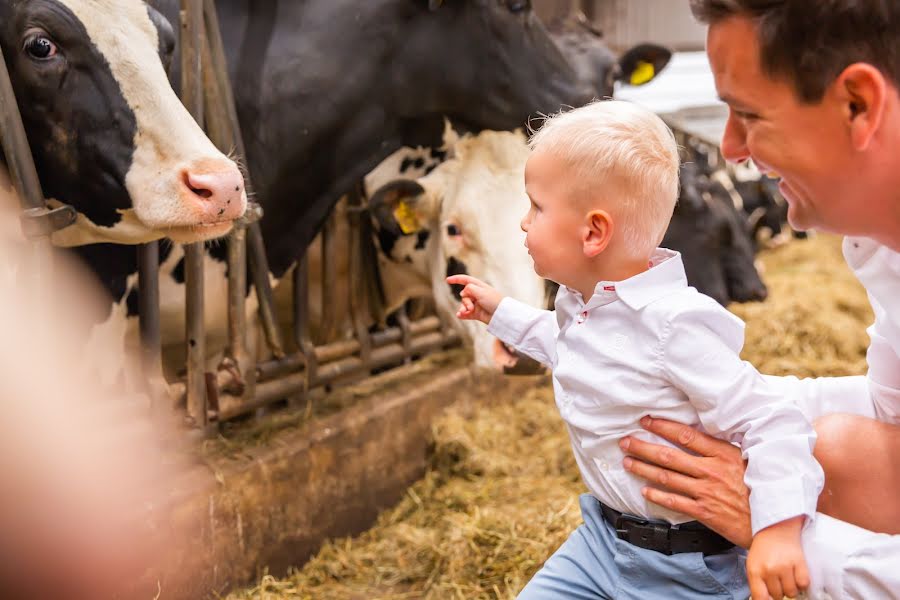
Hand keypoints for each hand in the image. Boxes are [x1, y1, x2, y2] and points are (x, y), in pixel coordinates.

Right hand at [445, 274, 502, 324]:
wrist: (502, 315)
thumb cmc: (494, 301)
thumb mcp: (481, 292)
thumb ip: (469, 289)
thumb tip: (462, 293)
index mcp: (479, 287)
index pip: (466, 280)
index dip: (456, 279)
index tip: (447, 280)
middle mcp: (477, 295)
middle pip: (464, 295)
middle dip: (465, 301)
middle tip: (471, 306)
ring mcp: (476, 304)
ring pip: (464, 305)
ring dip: (463, 308)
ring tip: (466, 312)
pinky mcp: (476, 314)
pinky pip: (466, 314)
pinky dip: (462, 314)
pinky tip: (460, 315)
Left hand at [619, 416, 752, 547]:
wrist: (775, 522)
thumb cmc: (762, 489)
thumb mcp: (748, 461)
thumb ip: (724, 449)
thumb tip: (702, 435)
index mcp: (723, 454)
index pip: (686, 435)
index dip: (663, 426)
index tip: (646, 421)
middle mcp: (712, 471)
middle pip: (670, 456)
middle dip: (644, 447)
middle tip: (625, 441)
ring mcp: (707, 492)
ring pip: (667, 478)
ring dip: (644, 469)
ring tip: (628, 462)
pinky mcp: (705, 512)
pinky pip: (675, 502)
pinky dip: (658, 495)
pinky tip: (645, 490)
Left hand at [747, 516, 809, 599]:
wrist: (776, 527)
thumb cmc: (764, 548)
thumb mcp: (753, 564)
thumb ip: (757, 584)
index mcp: (754, 570)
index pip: (760, 597)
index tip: (770, 599)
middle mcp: (769, 569)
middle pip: (778, 596)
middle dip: (779, 590)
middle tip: (778, 578)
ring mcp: (784, 566)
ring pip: (792, 592)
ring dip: (791, 587)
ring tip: (787, 575)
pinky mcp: (799, 562)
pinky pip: (804, 584)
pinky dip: (802, 582)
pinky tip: (796, 573)